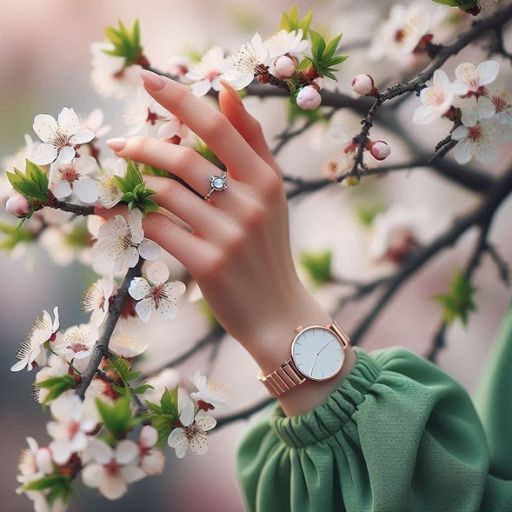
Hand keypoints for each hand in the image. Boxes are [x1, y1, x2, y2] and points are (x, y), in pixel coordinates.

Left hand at [105, 70, 353, 415]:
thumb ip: (252, 143)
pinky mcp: (207, 264)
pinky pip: (158, 228)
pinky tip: (137, 220)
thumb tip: (227, 93)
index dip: (180, 98)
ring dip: (140, 189)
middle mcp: (250, 203)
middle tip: (121, 144)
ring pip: (163, 194)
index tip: (147, 79)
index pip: (218, 126)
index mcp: (266, 179)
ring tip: (132, 190)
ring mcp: (229, 235)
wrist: (278, 312)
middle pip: (181, 159)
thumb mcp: (271, 195)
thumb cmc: (268, 249)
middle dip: (143, 146)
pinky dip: (140, 220)